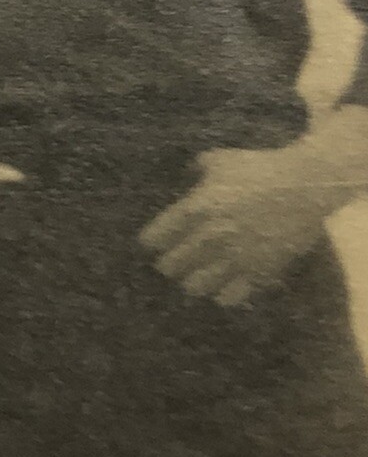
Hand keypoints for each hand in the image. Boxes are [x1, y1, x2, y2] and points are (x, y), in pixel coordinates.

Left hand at [139, 112, 367, 306]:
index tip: (151, 244)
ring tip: (192, 279)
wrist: (304, 185)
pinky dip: (221, 294)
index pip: (156, 237)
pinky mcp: (258, 271)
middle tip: (170, 263)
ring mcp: (234, 257)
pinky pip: (229, 296)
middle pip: (171, 266)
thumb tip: (186, 174)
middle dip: (167, 265)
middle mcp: (210, 236)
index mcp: (196, 208)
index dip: (150, 242)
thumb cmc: (259, 167)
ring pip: (195, 286)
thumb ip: (197, 168)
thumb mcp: (220, 160)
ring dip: (190, 282)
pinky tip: (221, 287)